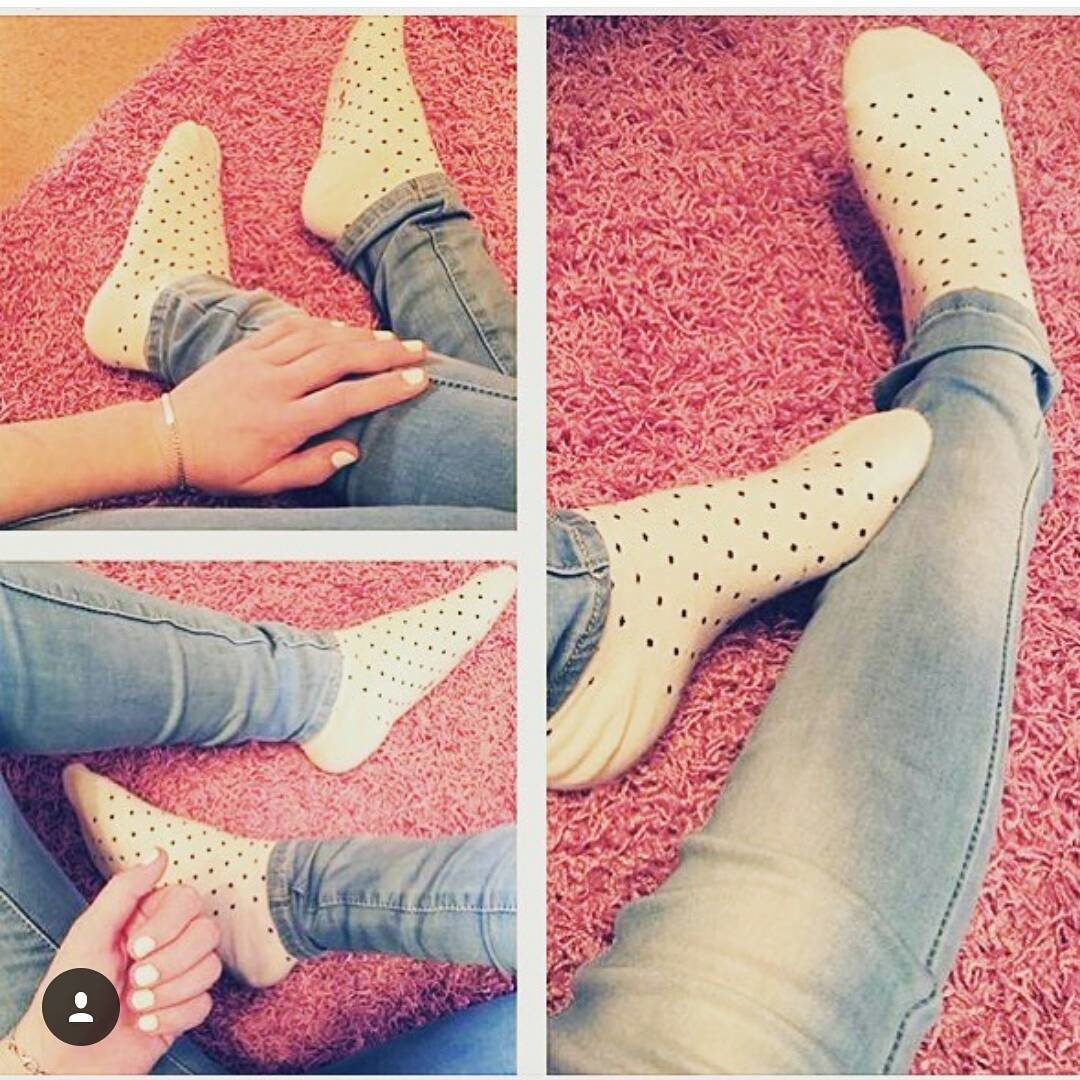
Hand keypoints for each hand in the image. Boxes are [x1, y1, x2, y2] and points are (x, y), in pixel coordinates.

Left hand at [11, 850, 221, 1075]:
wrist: (65, 1060)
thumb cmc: (69, 996)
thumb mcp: (89, 935)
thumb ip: (125, 889)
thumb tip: (158, 853)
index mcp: (145, 919)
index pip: (189, 900)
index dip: (170, 924)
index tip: (136, 947)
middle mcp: (166, 944)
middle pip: (207, 932)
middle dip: (172, 961)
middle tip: (136, 979)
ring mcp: (177, 977)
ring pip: (211, 968)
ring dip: (170, 992)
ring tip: (135, 1004)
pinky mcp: (184, 1011)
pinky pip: (204, 1004)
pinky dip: (173, 1017)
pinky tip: (144, 1024)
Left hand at [165, 315, 430, 495]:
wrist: (164, 439)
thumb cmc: (219, 467)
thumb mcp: (264, 484)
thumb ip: (311, 469)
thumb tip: (353, 451)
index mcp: (282, 423)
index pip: (346, 399)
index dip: (387, 388)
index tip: (418, 381)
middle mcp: (273, 386)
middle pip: (339, 359)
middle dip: (384, 353)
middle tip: (418, 351)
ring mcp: (258, 362)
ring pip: (318, 338)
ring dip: (359, 335)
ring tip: (391, 339)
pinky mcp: (245, 349)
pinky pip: (289, 328)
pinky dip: (321, 326)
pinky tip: (344, 330)